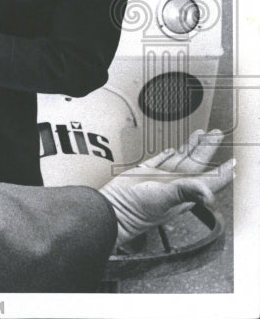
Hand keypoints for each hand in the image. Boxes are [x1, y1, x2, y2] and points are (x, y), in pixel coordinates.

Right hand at [99, 129, 234, 246]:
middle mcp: (174, 185)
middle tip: (216, 134)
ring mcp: (159, 179)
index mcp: (184, 193)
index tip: (232, 162)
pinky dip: (167, 154)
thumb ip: (185, 192)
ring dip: (191, 147)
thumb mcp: (163, 199)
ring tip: (200, 134)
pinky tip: (171, 150)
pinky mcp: (143, 174)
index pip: (208, 180)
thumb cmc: (135, 210)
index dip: (222, 172)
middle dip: (207, 148)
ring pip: (180, 159)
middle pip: (197, 164)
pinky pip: (159, 161)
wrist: (110, 210)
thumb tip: (209, 194)